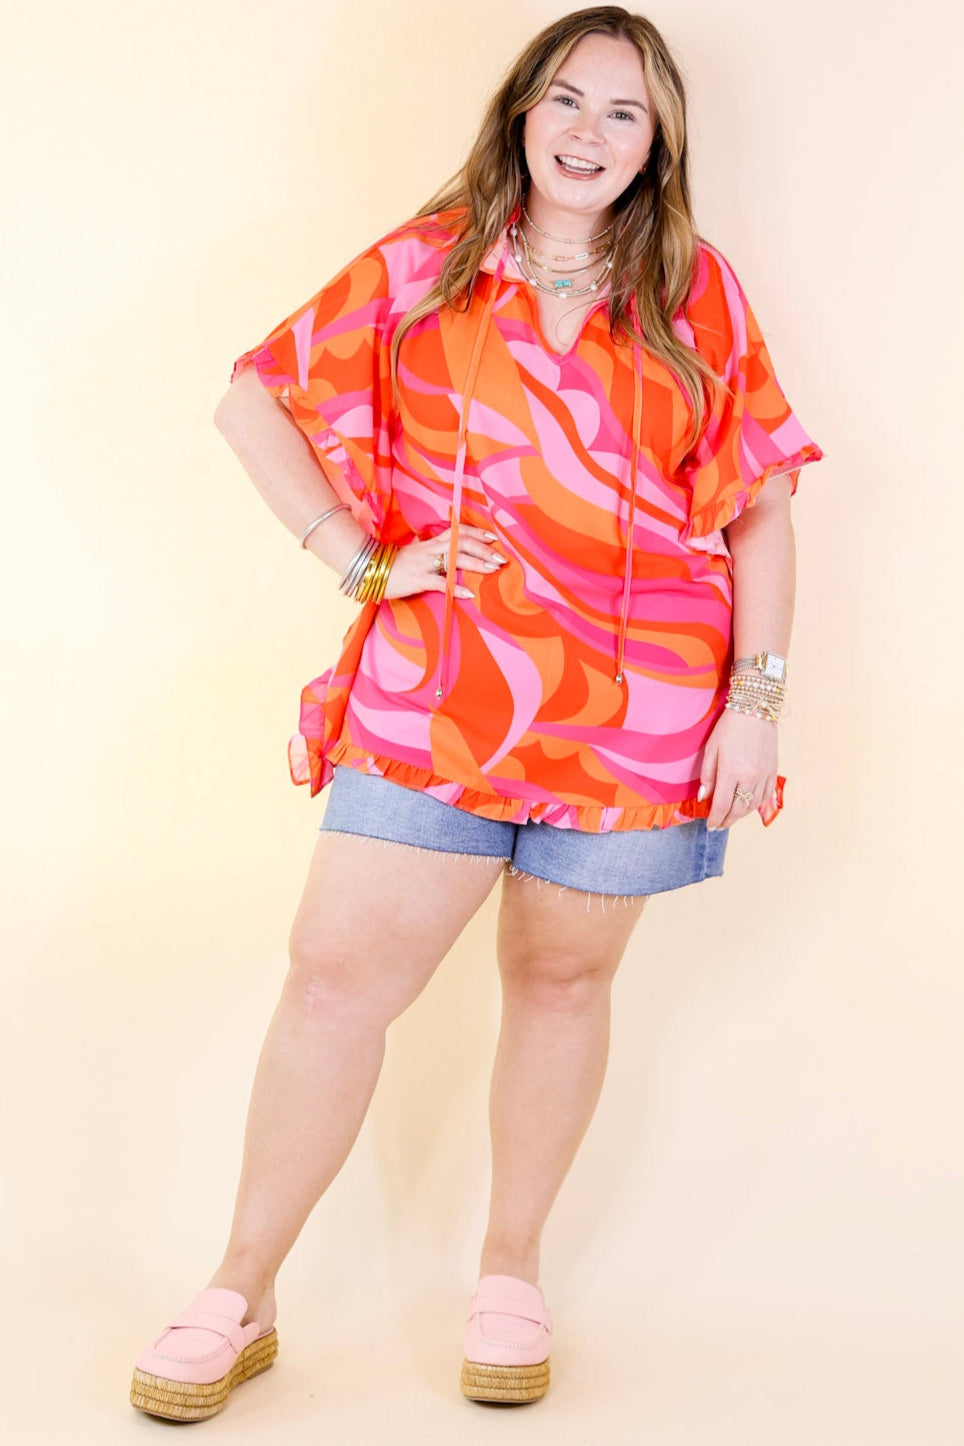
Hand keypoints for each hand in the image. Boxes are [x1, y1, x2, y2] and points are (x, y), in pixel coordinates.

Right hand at [383, 526, 507, 600]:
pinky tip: (469, 594)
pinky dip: (456, 588)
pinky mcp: (419, 579)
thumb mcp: (414, 553)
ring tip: (493, 570)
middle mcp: (431, 550)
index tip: (493, 537)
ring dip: (477, 564)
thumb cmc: (394, 565)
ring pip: (456, 560)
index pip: (458, 533)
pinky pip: (441, 583)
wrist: (369, 569)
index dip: (477, 533)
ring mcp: (426, 564)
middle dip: (484, 550)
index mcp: (431, 543)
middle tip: (501, 558)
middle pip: (463, 544)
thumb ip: (429, 551)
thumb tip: (441, 551)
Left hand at [699, 708, 779, 830]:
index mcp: (731, 772)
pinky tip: (747, 806)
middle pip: (738, 809)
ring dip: (741, 815)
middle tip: (718, 825)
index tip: (710, 825)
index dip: (715, 819)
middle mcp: (749, 777)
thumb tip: (704, 798)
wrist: (756, 710)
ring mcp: (764, 775)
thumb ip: (708, 775)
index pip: (722, 805)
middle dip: (727, 821)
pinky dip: (755, 805)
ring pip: (753, 805)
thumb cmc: (729, 727)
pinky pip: (766, 795)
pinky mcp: (773, 771)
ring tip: (730, 817)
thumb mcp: (711, 749)